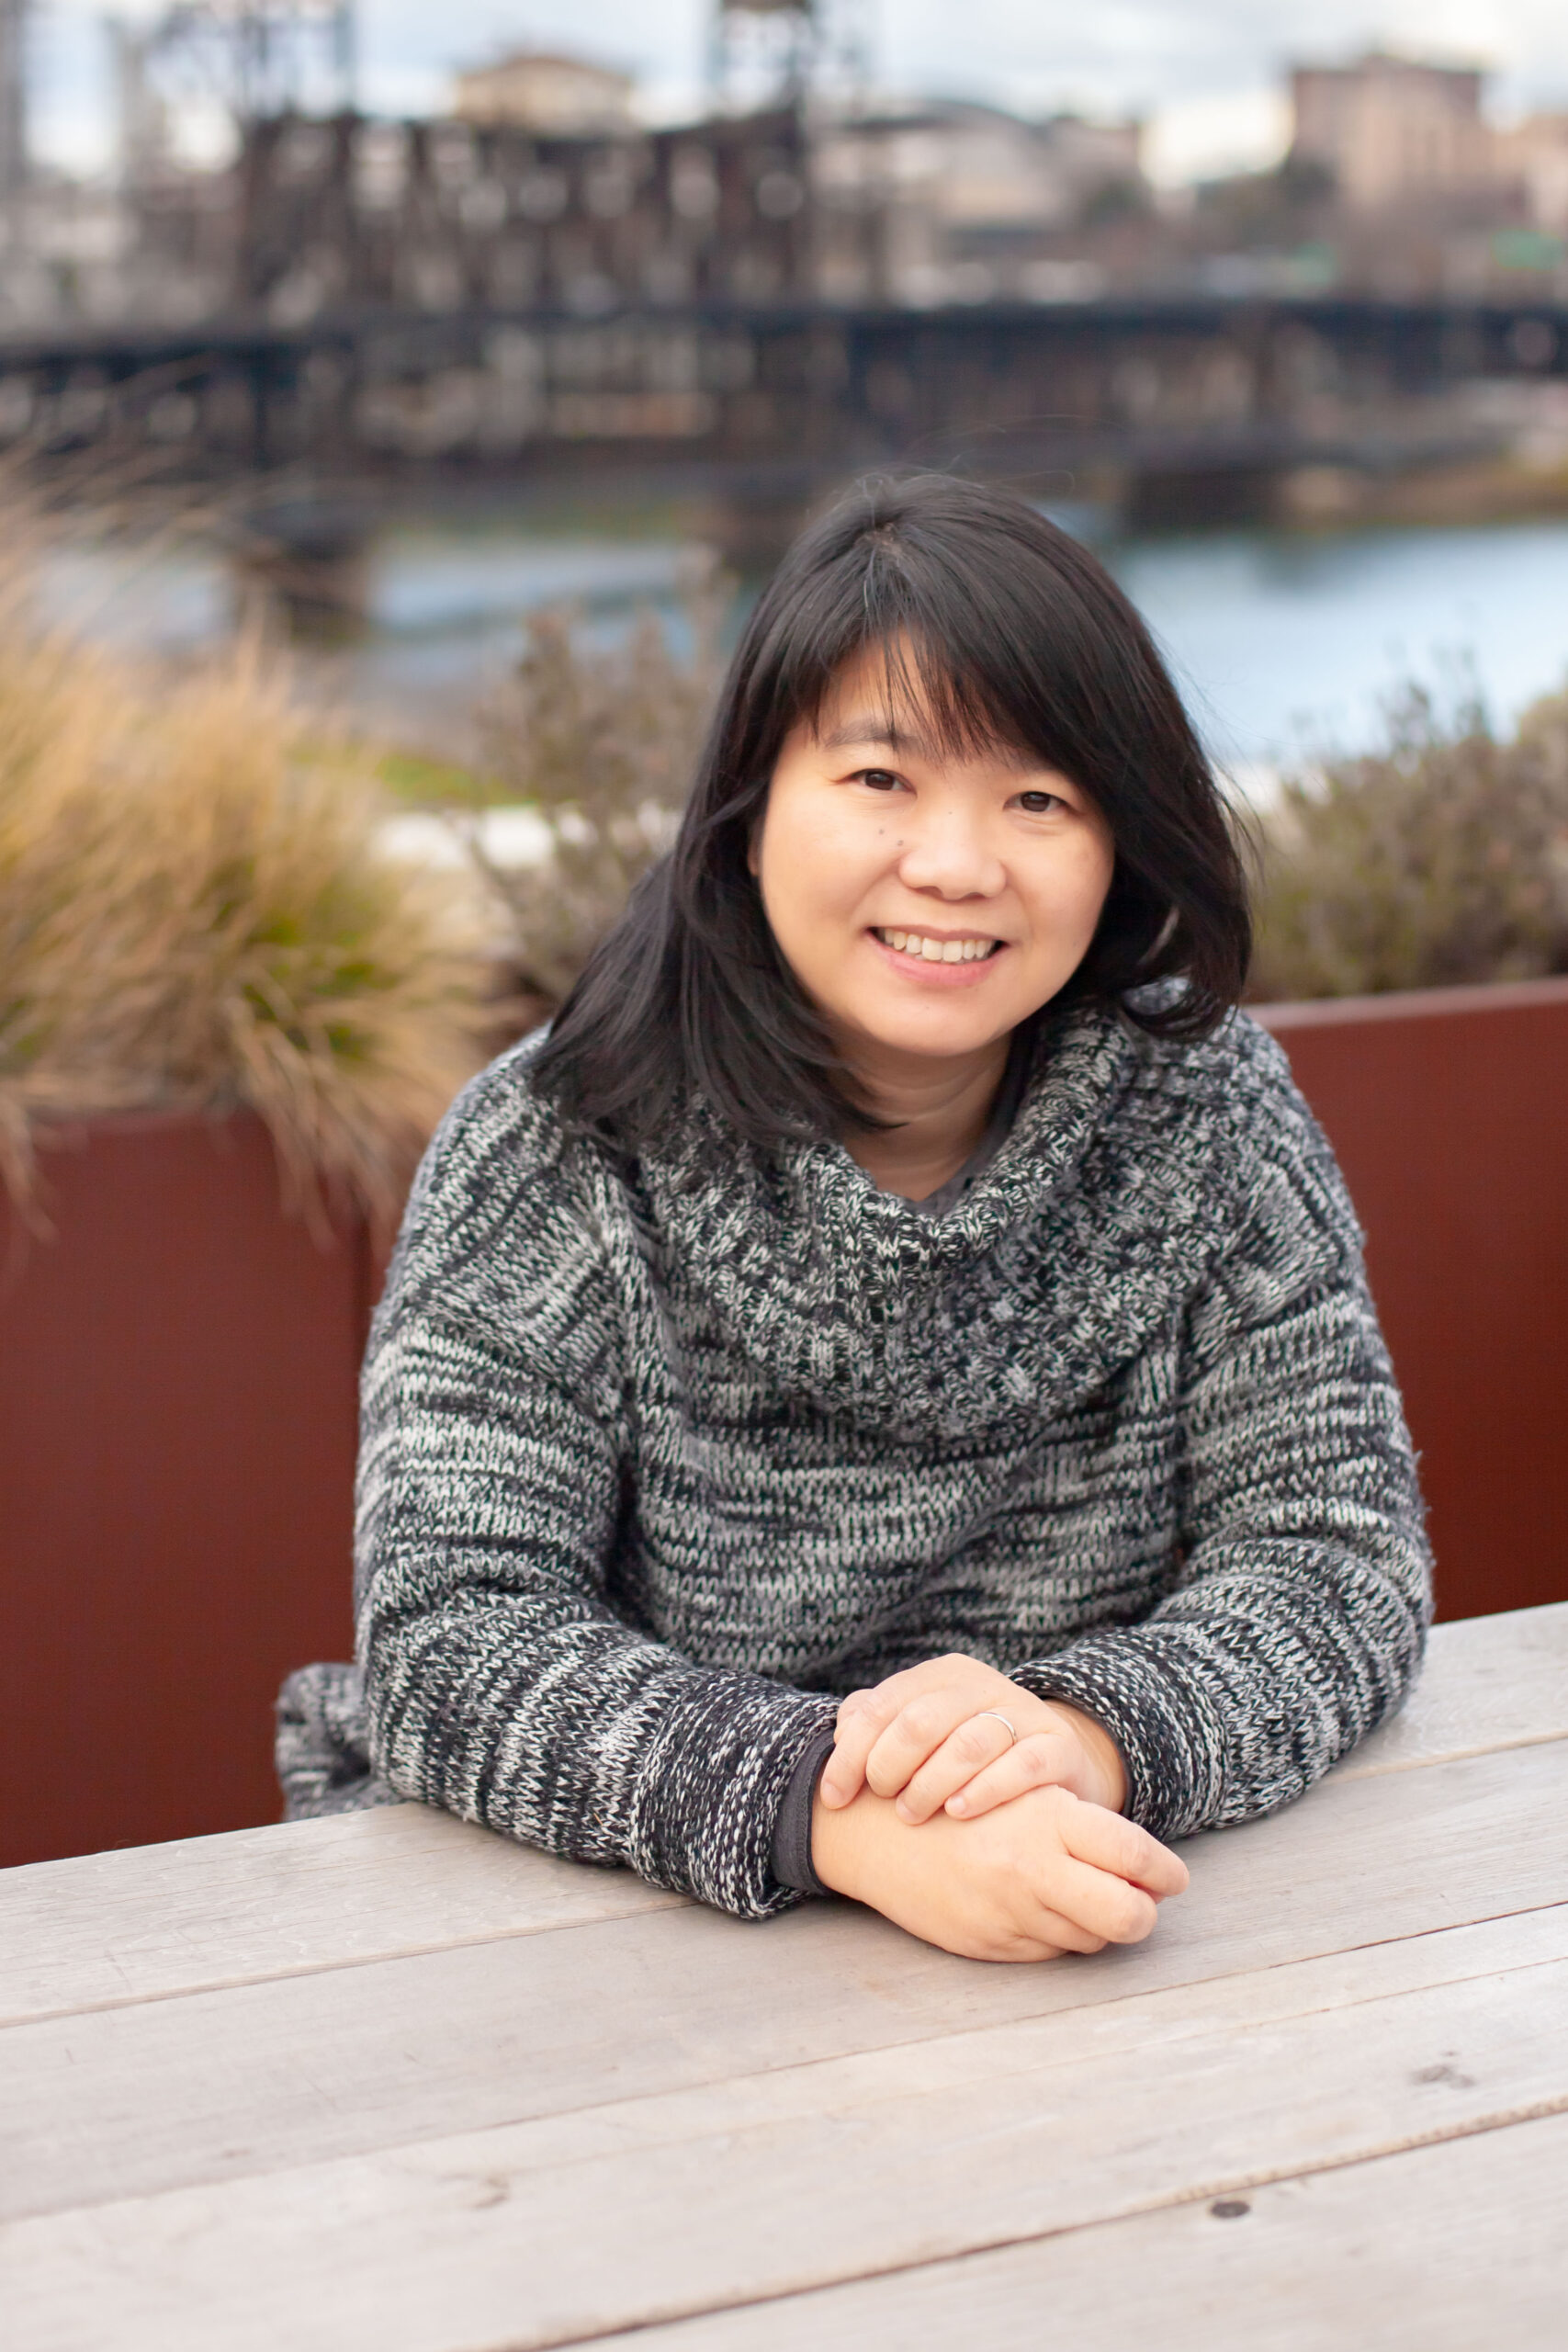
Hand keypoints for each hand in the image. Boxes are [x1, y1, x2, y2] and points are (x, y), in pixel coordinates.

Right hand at [811, 1779, 1186, 1963]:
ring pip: (1091, 1938)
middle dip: (1145, 1914)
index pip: (1134, 1857)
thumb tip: (1149, 1874)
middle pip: (1129, 1916)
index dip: (1165, 1872)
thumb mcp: (1024, 1795)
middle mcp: (1034, 1872)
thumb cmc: (962, 1801)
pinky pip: (1048, 1952)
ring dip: (1096, 1923)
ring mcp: (1011, 1914)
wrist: (879, 1832)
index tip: (1176, 1878)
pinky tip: (1034, 1907)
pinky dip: (1055, 1934)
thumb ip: (1082, 1828)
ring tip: (1077, 1895)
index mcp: (1048, 1822)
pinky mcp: (990, 1945)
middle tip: (1144, 1903)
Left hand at [820, 1652, 1128, 1823]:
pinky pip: (1021, 1765)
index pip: (882, 1706)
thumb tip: (841, 1735)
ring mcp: (1024, 1712)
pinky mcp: (1057, 1746)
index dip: (850, 1754)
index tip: (834, 1798)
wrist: (1056, 1761)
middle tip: (883, 1800)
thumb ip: (877, 1725)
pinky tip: (958, 1813)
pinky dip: (985, 1790)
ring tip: (912, 1813)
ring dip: (931, 1783)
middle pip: (921, 1721)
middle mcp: (982, 1685)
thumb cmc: (968, 1754)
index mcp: (942, 1675)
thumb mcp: (925, 1733)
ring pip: (969, 1742)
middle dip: (890, 1765)